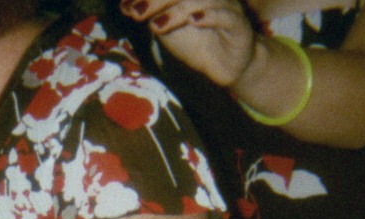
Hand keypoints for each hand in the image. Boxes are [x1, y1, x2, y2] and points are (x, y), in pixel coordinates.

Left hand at [120, 0, 258, 87]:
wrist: (225, 67)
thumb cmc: (196, 43)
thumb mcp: (167, 28)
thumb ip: (151, 14)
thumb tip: (124, 5)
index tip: (126, 6)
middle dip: (157, 0)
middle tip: (136, 12)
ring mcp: (227, 6)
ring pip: (203, 0)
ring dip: (177, 11)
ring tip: (157, 26)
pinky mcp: (239, 26)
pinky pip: (226, 16)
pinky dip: (209, 17)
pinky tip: (193, 21)